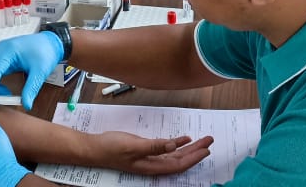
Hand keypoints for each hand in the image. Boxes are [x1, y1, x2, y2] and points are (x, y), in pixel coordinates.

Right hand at [0, 31, 63, 109]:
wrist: (51, 42)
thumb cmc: (46, 52)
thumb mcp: (40, 72)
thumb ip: (32, 88)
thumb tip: (26, 104)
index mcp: (9, 50)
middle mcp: (1, 49)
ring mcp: (0, 51)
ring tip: (4, 95)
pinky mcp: (2, 56)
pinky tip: (3, 88)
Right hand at [93, 131, 213, 175]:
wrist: (95, 148)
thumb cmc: (111, 148)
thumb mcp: (134, 145)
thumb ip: (155, 146)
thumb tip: (175, 146)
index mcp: (152, 166)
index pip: (179, 165)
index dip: (194, 158)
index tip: (207, 149)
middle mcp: (154, 164)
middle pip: (181, 161)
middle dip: (196, 151)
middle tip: (210, 140)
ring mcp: (150, 158)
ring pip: (176, 155)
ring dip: (189, 147)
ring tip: (202, 140)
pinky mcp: (146, 151)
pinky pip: (166, 149)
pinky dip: (176, 143)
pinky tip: (184, 138)